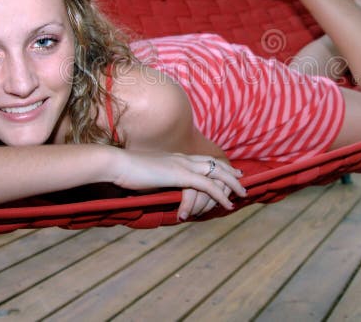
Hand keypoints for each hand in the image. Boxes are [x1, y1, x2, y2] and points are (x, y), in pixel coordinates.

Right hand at [112, 150, 245, 213]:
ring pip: (217, 173)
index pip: (203, 159)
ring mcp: (183, 165)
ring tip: (242, 194)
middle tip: (242, 180)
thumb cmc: (126, 171)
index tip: (229, 169)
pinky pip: (208, 186)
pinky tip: (227, 204)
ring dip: (232, 184)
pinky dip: (220, 196)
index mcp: (175, 156)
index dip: (218, 164)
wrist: (117, 164)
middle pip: (214, 163)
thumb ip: (158, 180)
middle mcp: (182, 158)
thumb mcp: (147, 176)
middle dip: (230, 172)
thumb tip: (160, 188)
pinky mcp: (181, 176)